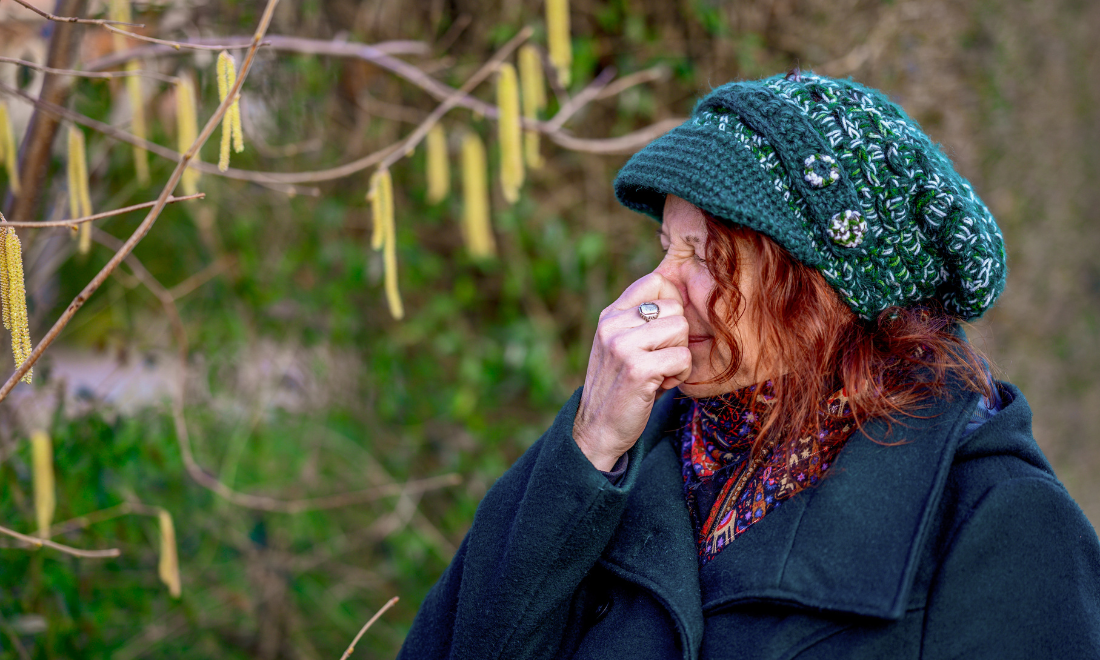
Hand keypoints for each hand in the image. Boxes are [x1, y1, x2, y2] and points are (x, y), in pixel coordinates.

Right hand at [573, 272, 691, 470]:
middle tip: (660, 359)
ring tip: (660, 373)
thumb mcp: (621, 345)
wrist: (597, 430)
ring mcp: (623, 345)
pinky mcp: (638, 368)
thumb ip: (642, 321)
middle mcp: (613, 325)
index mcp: (610, 315)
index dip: (672, 304)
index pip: (656, 281)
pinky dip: (680, 375)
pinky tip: (661, 385)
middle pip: (675, 307)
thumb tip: (681, 295)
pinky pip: (683, 357)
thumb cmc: (619, 388)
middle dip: (677, 337)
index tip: (666, 331)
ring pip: (681, 330)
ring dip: (680, 356)